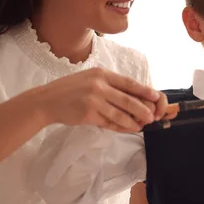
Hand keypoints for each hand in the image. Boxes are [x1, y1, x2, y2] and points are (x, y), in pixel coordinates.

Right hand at [30, 67, 176, 131]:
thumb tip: (134, 97)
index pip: (129, 83)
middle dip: (143, 109)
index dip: (145, 91)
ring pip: (120, 113)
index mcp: (102, 74)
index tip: (156, 97)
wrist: (47, 100)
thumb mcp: (91, 79)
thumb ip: (110, 85)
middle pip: (128, 99)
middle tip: (152, 117)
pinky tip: (127, 129)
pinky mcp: (88, 114)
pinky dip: (120, 127)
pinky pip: (109, 123)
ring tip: (141, 125)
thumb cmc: (71, 90)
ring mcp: (93, 99)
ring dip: (133, 121)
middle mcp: (99, 85)